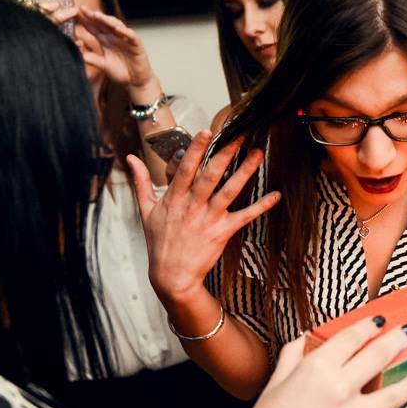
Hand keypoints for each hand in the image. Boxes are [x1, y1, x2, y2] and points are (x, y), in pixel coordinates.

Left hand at [46, 4, 155, 91]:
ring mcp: (126, 39)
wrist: (136, 81)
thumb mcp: (104, 66)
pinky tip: (117, 28)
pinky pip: (131, 36)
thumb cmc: (121, 72)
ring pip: (116, 26)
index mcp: (105, 40)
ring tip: (97, 15)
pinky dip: (125, 32)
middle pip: (103, 23)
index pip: (93, 28)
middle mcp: (115, 37)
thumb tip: (81, 55)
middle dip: (93, 16)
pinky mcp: (136, 45)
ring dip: (107, 20)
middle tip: (82, 9)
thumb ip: (93, 59)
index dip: (85, 21)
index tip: (74, 14)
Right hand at [127, 129, 279, 302]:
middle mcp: (192, 206)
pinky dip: (261, 206)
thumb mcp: (145, 210)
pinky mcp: (222, 232)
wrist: (171, 276)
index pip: (185, 169)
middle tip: (240, 135)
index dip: (196, 150)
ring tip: (258, 154)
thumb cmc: (159, 242)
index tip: (207, 131)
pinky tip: (276, 195)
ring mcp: (208, 219)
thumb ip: (141, 181)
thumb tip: (131, 158)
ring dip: (245, 172)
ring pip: (229, 191)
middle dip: (226, 153)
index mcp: (174, 198)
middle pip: (211, 175)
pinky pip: (244, 217)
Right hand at [246, 318, 406, 407]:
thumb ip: (291, 357)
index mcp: (317, 368)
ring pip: (391, 395)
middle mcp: (340, 387)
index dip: (368, 326)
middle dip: (397, 340)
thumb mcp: (273, 384)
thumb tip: (303, 338)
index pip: (350, 338)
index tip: (380, 320)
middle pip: (377, 356)